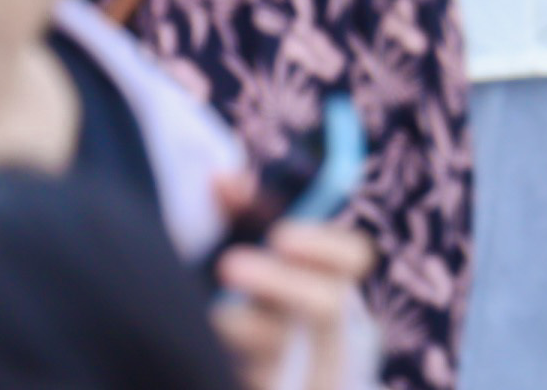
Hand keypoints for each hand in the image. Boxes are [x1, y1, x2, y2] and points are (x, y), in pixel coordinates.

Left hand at [210, 217, 376, 389]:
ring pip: (274, 349)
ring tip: (203, 314)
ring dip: (235, 325)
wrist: (268, 384)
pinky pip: (247, 378)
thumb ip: (243, 217)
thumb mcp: (258, 262)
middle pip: (325, 304)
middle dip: (278, 282)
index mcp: (330, 285)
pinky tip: (194, 342)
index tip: (281, 236)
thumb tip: (219, 177)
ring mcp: (299, 373)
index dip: (324, 245)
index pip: (352, 258)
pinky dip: (216, 355)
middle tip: (227, 265)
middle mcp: (325, 330)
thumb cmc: (257, 307)